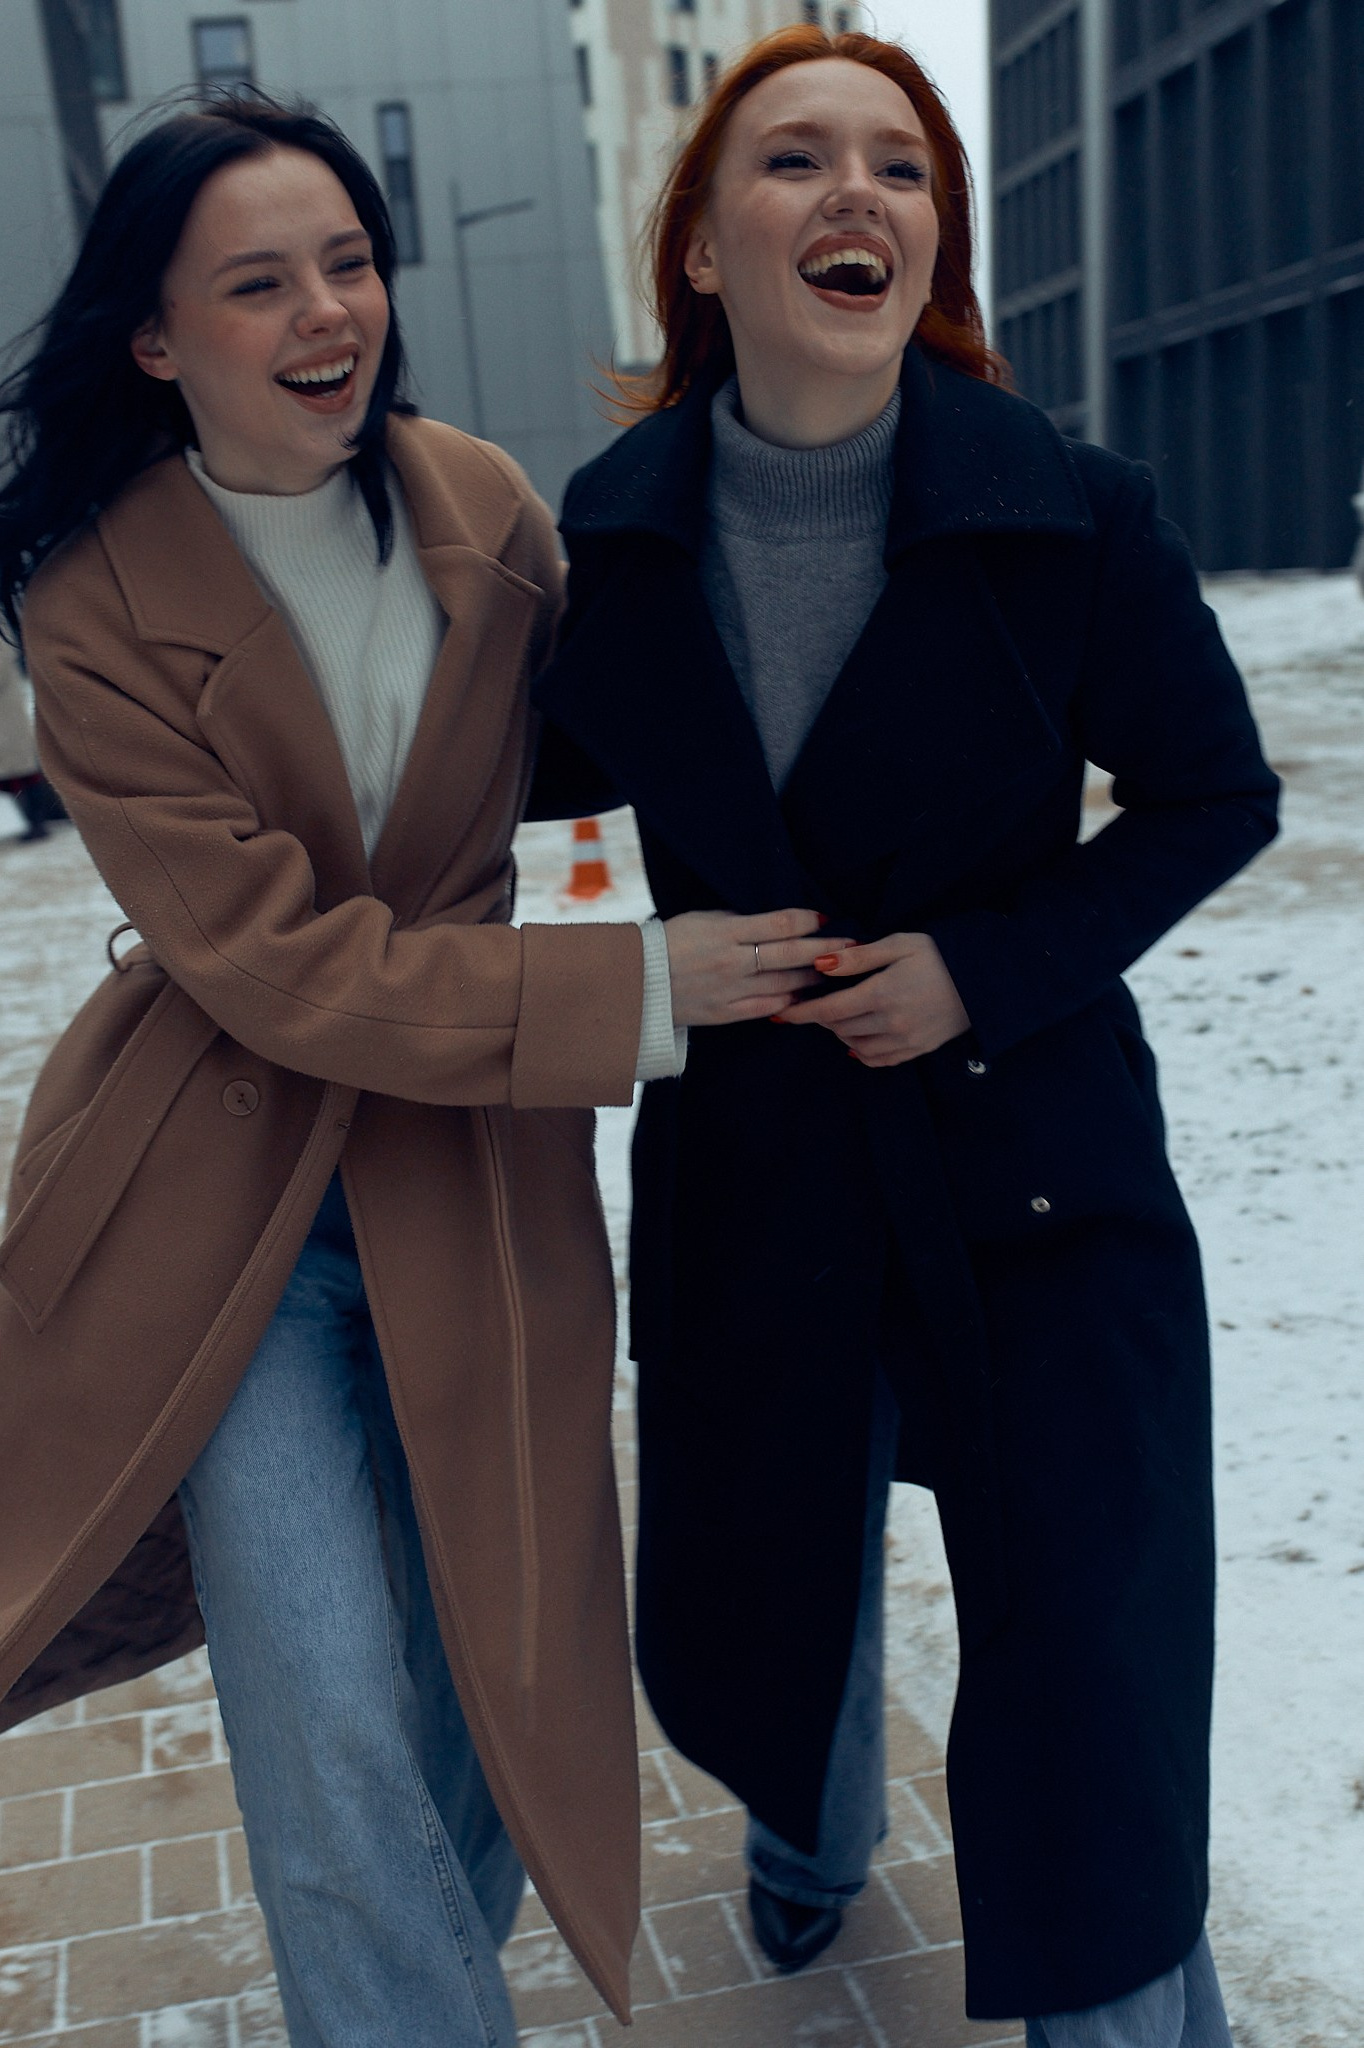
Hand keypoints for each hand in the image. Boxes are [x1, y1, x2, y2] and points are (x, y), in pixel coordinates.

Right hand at [663, 909, 856, 1027]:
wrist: (637, 984)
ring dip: (813, 976)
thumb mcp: (702, 919)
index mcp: (724, 933)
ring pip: (785, 983)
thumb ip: (739, 921)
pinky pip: (769, 1006)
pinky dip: (791, 999)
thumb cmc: (670, 943)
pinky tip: (805, 993)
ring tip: (835, 970)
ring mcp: (731, 991)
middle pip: (790, 955)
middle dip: (825, 948)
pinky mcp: (727, 1014)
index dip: (807, 920)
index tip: (824, 916)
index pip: (778, 924)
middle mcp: (732, 962)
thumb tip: (777, 922)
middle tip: (852, 944)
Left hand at [778, 932, 969, 1066]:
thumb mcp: (898, 944)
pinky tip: (858, 1039)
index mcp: (882, 994)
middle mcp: (891, 1023)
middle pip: (839, 1028)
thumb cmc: (940, 955)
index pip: (829, 1010)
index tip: (782, 1012)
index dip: (802, 1013)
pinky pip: (878, 1060)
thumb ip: (857, 956)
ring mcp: (905, 1041)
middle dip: (822, 1017)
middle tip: (817, 1001)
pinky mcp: (917, 1050)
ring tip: (842, 1014)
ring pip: (855, 1046)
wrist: (984, 981)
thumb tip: (820, 964)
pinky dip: (861, 1052)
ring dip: (841, 1032)